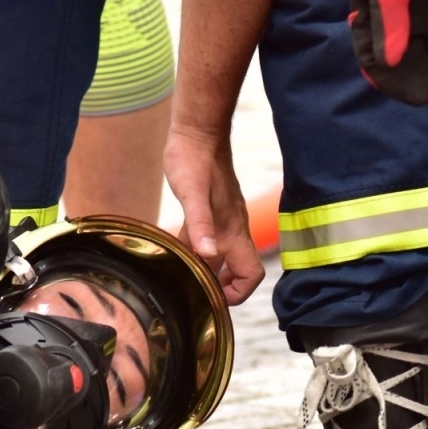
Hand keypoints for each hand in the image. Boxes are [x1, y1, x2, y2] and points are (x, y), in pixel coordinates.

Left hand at [163, 126, 262, 304]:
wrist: (197, 133)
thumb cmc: (194, 160)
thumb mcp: (192, 194)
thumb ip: (200, 225)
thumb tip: (209, 255)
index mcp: (233, 230)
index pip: (251, 274)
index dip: (237, 292)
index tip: (212, 295)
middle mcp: (232, 229)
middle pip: (238, 271)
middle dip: (220, 287)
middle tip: (192, 290)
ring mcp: (223, 221)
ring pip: (222, 257)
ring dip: (206, 270)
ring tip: (181, 274)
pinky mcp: (212, 212)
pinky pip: (208, 241)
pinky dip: (196, 251)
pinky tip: (176, 249)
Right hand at [350, 0, 427, 116]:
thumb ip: (391, 25)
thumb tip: (390, 63)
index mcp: (366, 19)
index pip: (377, 63)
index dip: (397, 84)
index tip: (418, 99)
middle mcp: (384, 24)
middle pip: (401, 65)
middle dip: (420, 86)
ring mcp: (405, 19)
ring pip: (419, 58)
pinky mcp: (424, 11)